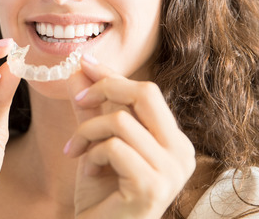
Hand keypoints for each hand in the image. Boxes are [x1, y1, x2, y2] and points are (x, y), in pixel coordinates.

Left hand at [65, 55, 195, 218]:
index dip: (113, 75)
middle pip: (146, 93)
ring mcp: (171, 171)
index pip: (147, 92)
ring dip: (87, 132)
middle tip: (79, 101)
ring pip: (121, 121)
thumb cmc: (101, 195)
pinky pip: (114, 147)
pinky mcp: (152, 186)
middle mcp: (181, 153)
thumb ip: (91, 109)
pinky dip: (92, 154)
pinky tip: (87, 172)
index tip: (83, 63)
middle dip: (105, 88)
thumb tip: (79, 69)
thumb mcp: (96, 143)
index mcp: (174, 141)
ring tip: (76, 152)